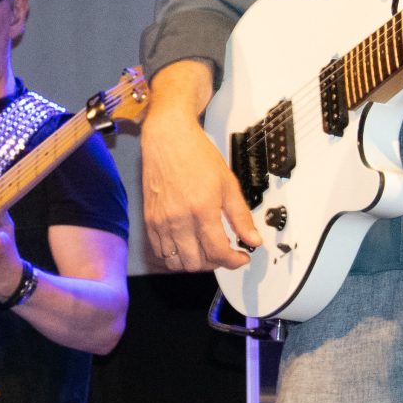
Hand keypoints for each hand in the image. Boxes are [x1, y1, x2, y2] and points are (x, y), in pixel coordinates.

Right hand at [141, 61, 255, 271]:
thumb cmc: (196, 155)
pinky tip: (186, 244)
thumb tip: (253, 240)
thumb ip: (241, 216)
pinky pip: (160, 251)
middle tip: (225, 252)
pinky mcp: (149, 220)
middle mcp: (179, 220)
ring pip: (176, 262)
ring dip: (194, 262)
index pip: (218, 253)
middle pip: (197, 263)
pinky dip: (175, 255)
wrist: (167, 139)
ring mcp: (161, 222)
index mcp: (202, 210)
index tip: (241, 257)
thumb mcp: (228, 184)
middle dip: (215, 263)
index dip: (234, 261)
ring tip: (205, 250)